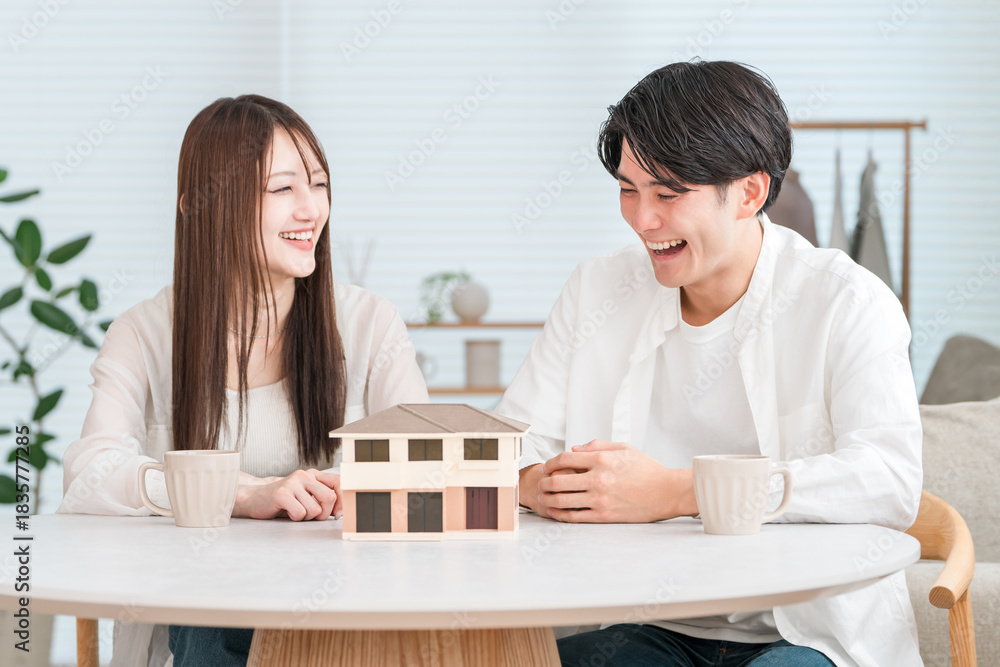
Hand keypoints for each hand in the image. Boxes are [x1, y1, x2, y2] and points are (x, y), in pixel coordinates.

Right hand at [233, 469, 341, 520]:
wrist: (254, 500)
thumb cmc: (284, 502)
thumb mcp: (306, 497)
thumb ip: (322, 499)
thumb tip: (342, 512)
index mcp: (313, 475)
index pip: (338, 482)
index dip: (342, 500)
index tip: (338, 514)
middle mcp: (304, 475)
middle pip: (329, 498)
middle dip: (323, 514)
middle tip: (310, 516)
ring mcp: (292, 483)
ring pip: (315, 509)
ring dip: (306, 518)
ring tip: (295, 512)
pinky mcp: (282, 493)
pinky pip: (300, 513)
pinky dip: (295, 518)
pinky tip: (286, 512)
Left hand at [536, 440, 696, 522]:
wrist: (667, 492)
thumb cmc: (647, 469)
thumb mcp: (623, 448)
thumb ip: (596, 446)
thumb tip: (573, 450)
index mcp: (602, 459)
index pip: (564, 459)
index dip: (550, 463)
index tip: (547, 467)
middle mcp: (598, 479)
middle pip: (558, 480)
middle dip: (544, 482)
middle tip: (541, 484)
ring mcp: (600, 499)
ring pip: (562, 501)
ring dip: (547, 499)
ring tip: (543, 498)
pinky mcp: (604, 516)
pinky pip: (575, 517)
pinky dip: (560, 514)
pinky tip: (554, 512)